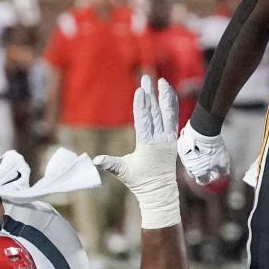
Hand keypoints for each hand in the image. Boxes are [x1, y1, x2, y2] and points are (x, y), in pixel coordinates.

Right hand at [94, 76, 180, 227]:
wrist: (159, 190)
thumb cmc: (139, 181)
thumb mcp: (122, 172)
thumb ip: (110, 164)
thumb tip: (95, 160)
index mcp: (147, 145)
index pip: (144, 120)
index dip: (141, 105)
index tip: (140, 91)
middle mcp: (160, 139)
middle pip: (155, 112)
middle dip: (150, 94)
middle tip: (146, 78)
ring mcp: (168, 138)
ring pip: (168, 113)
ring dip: (165, 96)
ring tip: (161, 82)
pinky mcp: (172, 138)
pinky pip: (173, 118)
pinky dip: (171, 105)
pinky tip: (168, 95)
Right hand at [177, 119, 229, 185]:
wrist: (202, 133)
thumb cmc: (212, 147)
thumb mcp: (223, 160)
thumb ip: (223, 170)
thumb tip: (223, 174)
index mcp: (200, 173)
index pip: (202, 181)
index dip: (209, 178)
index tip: (213, 174)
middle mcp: (190, 168)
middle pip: (196, 173)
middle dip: (202, 170)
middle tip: (209, 162)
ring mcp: (184, 159)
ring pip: (190, 164)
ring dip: (196, 161)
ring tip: (204, 152)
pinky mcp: (181, 151)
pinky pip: (187, 155)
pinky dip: (192, 153)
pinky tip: (198, 147)